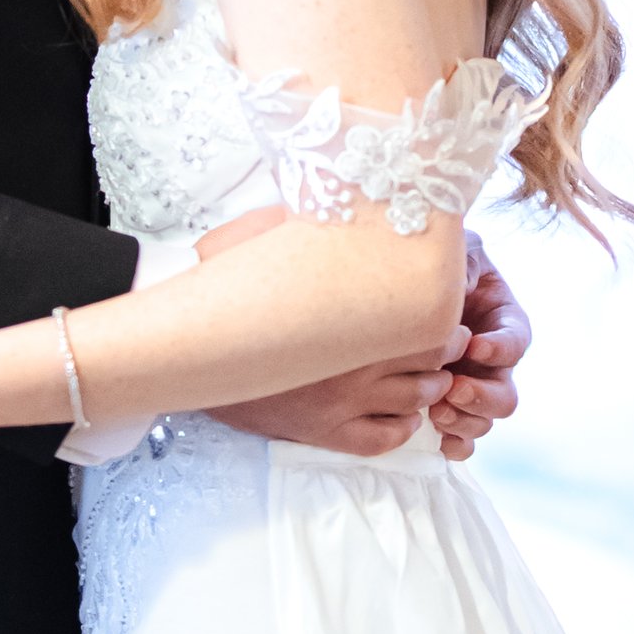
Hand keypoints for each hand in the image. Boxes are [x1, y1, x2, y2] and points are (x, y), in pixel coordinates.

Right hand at [209, 230, 529, 462]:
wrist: (187, 337)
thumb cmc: (230, 279)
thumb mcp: (277, 233)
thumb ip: (327, 225)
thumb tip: (366, 194)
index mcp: (350, 318)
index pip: (430, 322)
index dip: (446, 315)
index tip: (443, 306)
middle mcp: (352, 366)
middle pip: (432, 364)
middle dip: (443, 352)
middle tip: (439, 340)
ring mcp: (338, 404)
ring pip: (416, 403)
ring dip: (427, 387)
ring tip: (421, 372)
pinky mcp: (321, 431)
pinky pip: (383, 439)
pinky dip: (401, 426)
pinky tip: (399, 409)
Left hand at [432, 240, 530, 462]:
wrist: (400, 289)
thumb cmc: (435, 266)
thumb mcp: (456, 255)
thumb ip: (463, 265)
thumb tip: (459, 283)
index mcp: (503, 322)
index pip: (516, 341)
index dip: (501, 349)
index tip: (475, 346)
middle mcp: (491, 363)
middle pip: (506, 395)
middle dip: (482, 396)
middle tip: (452, 387)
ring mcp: (471, 388)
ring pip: (484, 422)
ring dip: (464, 421)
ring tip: (436, 411)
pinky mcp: (448, 407)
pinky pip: (461, 441)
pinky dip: (454, 445)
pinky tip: (437, 438)